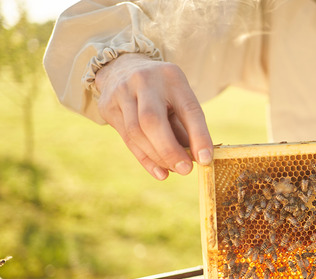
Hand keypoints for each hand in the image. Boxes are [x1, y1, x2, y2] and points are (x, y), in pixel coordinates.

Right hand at [95, 53, 212, 179]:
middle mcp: (144, 81)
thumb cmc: (162, 90)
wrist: (123, 67)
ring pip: (136, 132)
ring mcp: (122, 92)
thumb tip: (197, 159)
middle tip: (186, 170)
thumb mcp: (179, 98)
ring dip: (157, 157)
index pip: (188, 109)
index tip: (206, 159)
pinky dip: (145, 159)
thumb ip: (187, 126)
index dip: (198, 136)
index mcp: (172, 77)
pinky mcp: (108, 106)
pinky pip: (127, 139)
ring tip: (174, 169)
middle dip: (170, 150)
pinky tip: (160, 172)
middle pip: (152, 121)